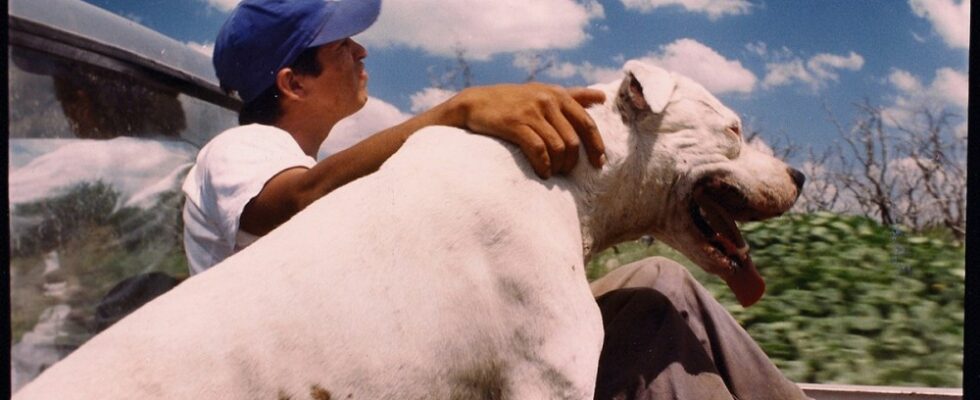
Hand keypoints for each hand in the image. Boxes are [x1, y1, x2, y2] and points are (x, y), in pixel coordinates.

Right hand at [449, 83, 606, 178]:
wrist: (476, 102)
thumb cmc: (513, 100)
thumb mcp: (543, 92)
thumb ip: (573, 95)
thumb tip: (602, 96)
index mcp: (558, 94)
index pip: (587, 123)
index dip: (596, 145)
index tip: (598, 163)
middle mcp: (547, 100)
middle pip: (573, 140)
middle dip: (572, 161)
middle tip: (566, 172)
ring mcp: (531, 112)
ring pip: (557, 147)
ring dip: (557, 166)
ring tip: (552, 173)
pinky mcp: (515, 123)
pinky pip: (538, 150)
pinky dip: (543, 165)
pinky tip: (542, 172)